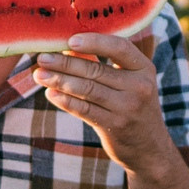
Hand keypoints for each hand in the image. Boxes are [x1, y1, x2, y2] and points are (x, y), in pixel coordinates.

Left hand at [34, 33, 175, 180]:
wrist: (149, 147)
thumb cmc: (132, 105)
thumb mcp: (131, 81)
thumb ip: (106, 64)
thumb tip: (67, 47)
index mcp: (144, 68)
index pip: (119, 48)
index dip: (94, 42)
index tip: (69, 40)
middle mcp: (139, 86)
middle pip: (96, 70)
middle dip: (65, 63)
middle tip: (42, 57)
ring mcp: (128, 107)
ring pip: (87, 89)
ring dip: (60, 81)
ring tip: (39, 74)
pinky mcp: (115, 126)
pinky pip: (85, 110)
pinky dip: (66, 101)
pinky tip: (51, 94)